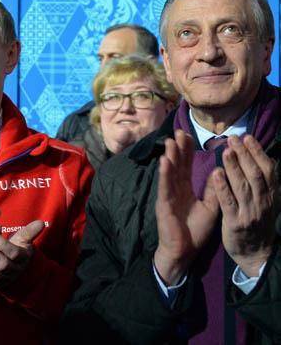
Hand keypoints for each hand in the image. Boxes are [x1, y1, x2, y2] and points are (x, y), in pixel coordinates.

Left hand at [0, 220, 44, 287]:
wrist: (12, 268)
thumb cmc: (16, 249)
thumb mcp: (23, 239)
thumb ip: (30, 231)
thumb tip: (41, 222)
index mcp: (23, 259)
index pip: (13, 254)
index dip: (2, 244)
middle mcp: (15, 271)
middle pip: (3, 264)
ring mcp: (4, 279)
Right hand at [154, 130, 219, 284]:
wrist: (184, 250)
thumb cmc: (194, 230)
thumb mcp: (209, 207)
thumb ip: (212, 189)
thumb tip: (218, 171)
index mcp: (185, 188)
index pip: (186, 165)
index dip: (187, 150)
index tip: (189, 134)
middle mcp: (175, 188)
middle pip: (177, 164)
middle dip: (178, 148)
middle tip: (179, 130)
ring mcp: (167, 195)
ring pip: (169, 172)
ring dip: (170, 156)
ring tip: (171, 141)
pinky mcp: (163, 204)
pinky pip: (164, 186)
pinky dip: (164, 174)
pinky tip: (164, 161)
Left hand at [213, 135, 277, 275]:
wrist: (255, 254)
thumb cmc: (257, 222)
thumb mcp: (266, 201)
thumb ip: (263, 182)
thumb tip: (262, 157)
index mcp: (272, 195)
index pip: (268, 169)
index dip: (257, 152)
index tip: (247, 136)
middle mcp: (264, 202)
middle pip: (256, 174)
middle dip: (245, 154)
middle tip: (233, 138)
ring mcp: (250, 212)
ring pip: (243, 186)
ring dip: (234, 167)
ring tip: (225, 151)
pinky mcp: (236, 223)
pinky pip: (228, 202)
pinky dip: (222, 187)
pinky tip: (215, 174)